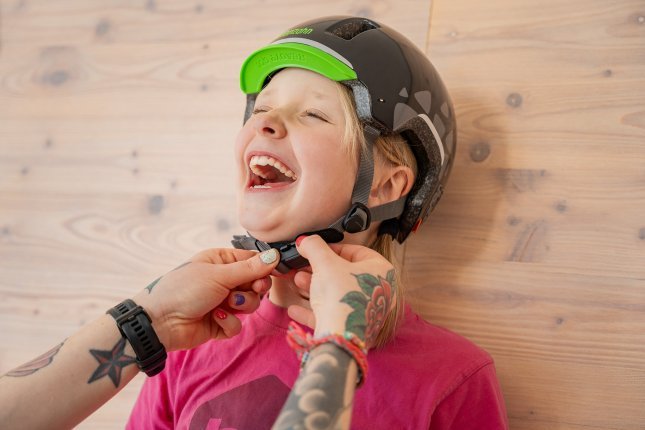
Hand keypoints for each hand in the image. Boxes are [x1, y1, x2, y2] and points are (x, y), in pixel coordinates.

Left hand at [132, 248, 279, 350]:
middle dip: (253, 290)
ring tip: (224, 304)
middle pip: (255, 284)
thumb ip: (250, 268)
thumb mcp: (219, 275)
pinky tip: (215, 318)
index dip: (264, 269)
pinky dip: (229, 322)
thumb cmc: (184, 290)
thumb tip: (275, 255)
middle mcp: (223, 280)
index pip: (253, 261)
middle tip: (250, 290)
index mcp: (221, 261)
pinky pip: (237, 324)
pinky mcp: (219, 324)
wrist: (160, 322)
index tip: (266, 276)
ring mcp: (222, 302)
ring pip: (249, 305)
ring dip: (241, 306)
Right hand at [288, 235, 395, 347]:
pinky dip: (314, 311)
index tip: (316, 249)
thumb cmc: (340, 296)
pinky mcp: (354, 329)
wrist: (339, 337)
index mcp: (381, 271)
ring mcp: (367, 312)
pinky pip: (332, 315)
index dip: (333, 248)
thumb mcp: (324, 263)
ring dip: (314, 288)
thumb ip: (314, 247)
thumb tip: (305, 241)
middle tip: (304, 266)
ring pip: (337, 295)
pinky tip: (295, 310)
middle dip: (319, 270)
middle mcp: (379, 291)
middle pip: (345, 274)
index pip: (357, 251)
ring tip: (298, 281)